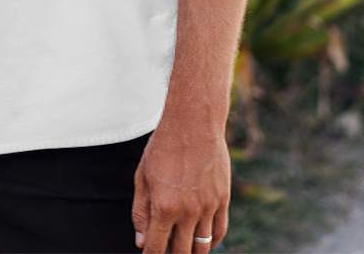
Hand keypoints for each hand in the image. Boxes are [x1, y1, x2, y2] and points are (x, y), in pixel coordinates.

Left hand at [132, 124, 229, 252]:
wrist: (193, 122)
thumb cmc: (163, 146)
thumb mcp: (143, 176)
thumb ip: (141, 211)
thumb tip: (142, 242)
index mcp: (163, 206)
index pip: (157, 247)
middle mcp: (187, 211)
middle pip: (182, 253)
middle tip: (165, 250)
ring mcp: (208, 207)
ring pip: (202, 247)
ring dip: (192, 251)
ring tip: (182, 247)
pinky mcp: (223, 200)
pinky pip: (219, 233)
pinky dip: (210, 242)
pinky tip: (201, 240)